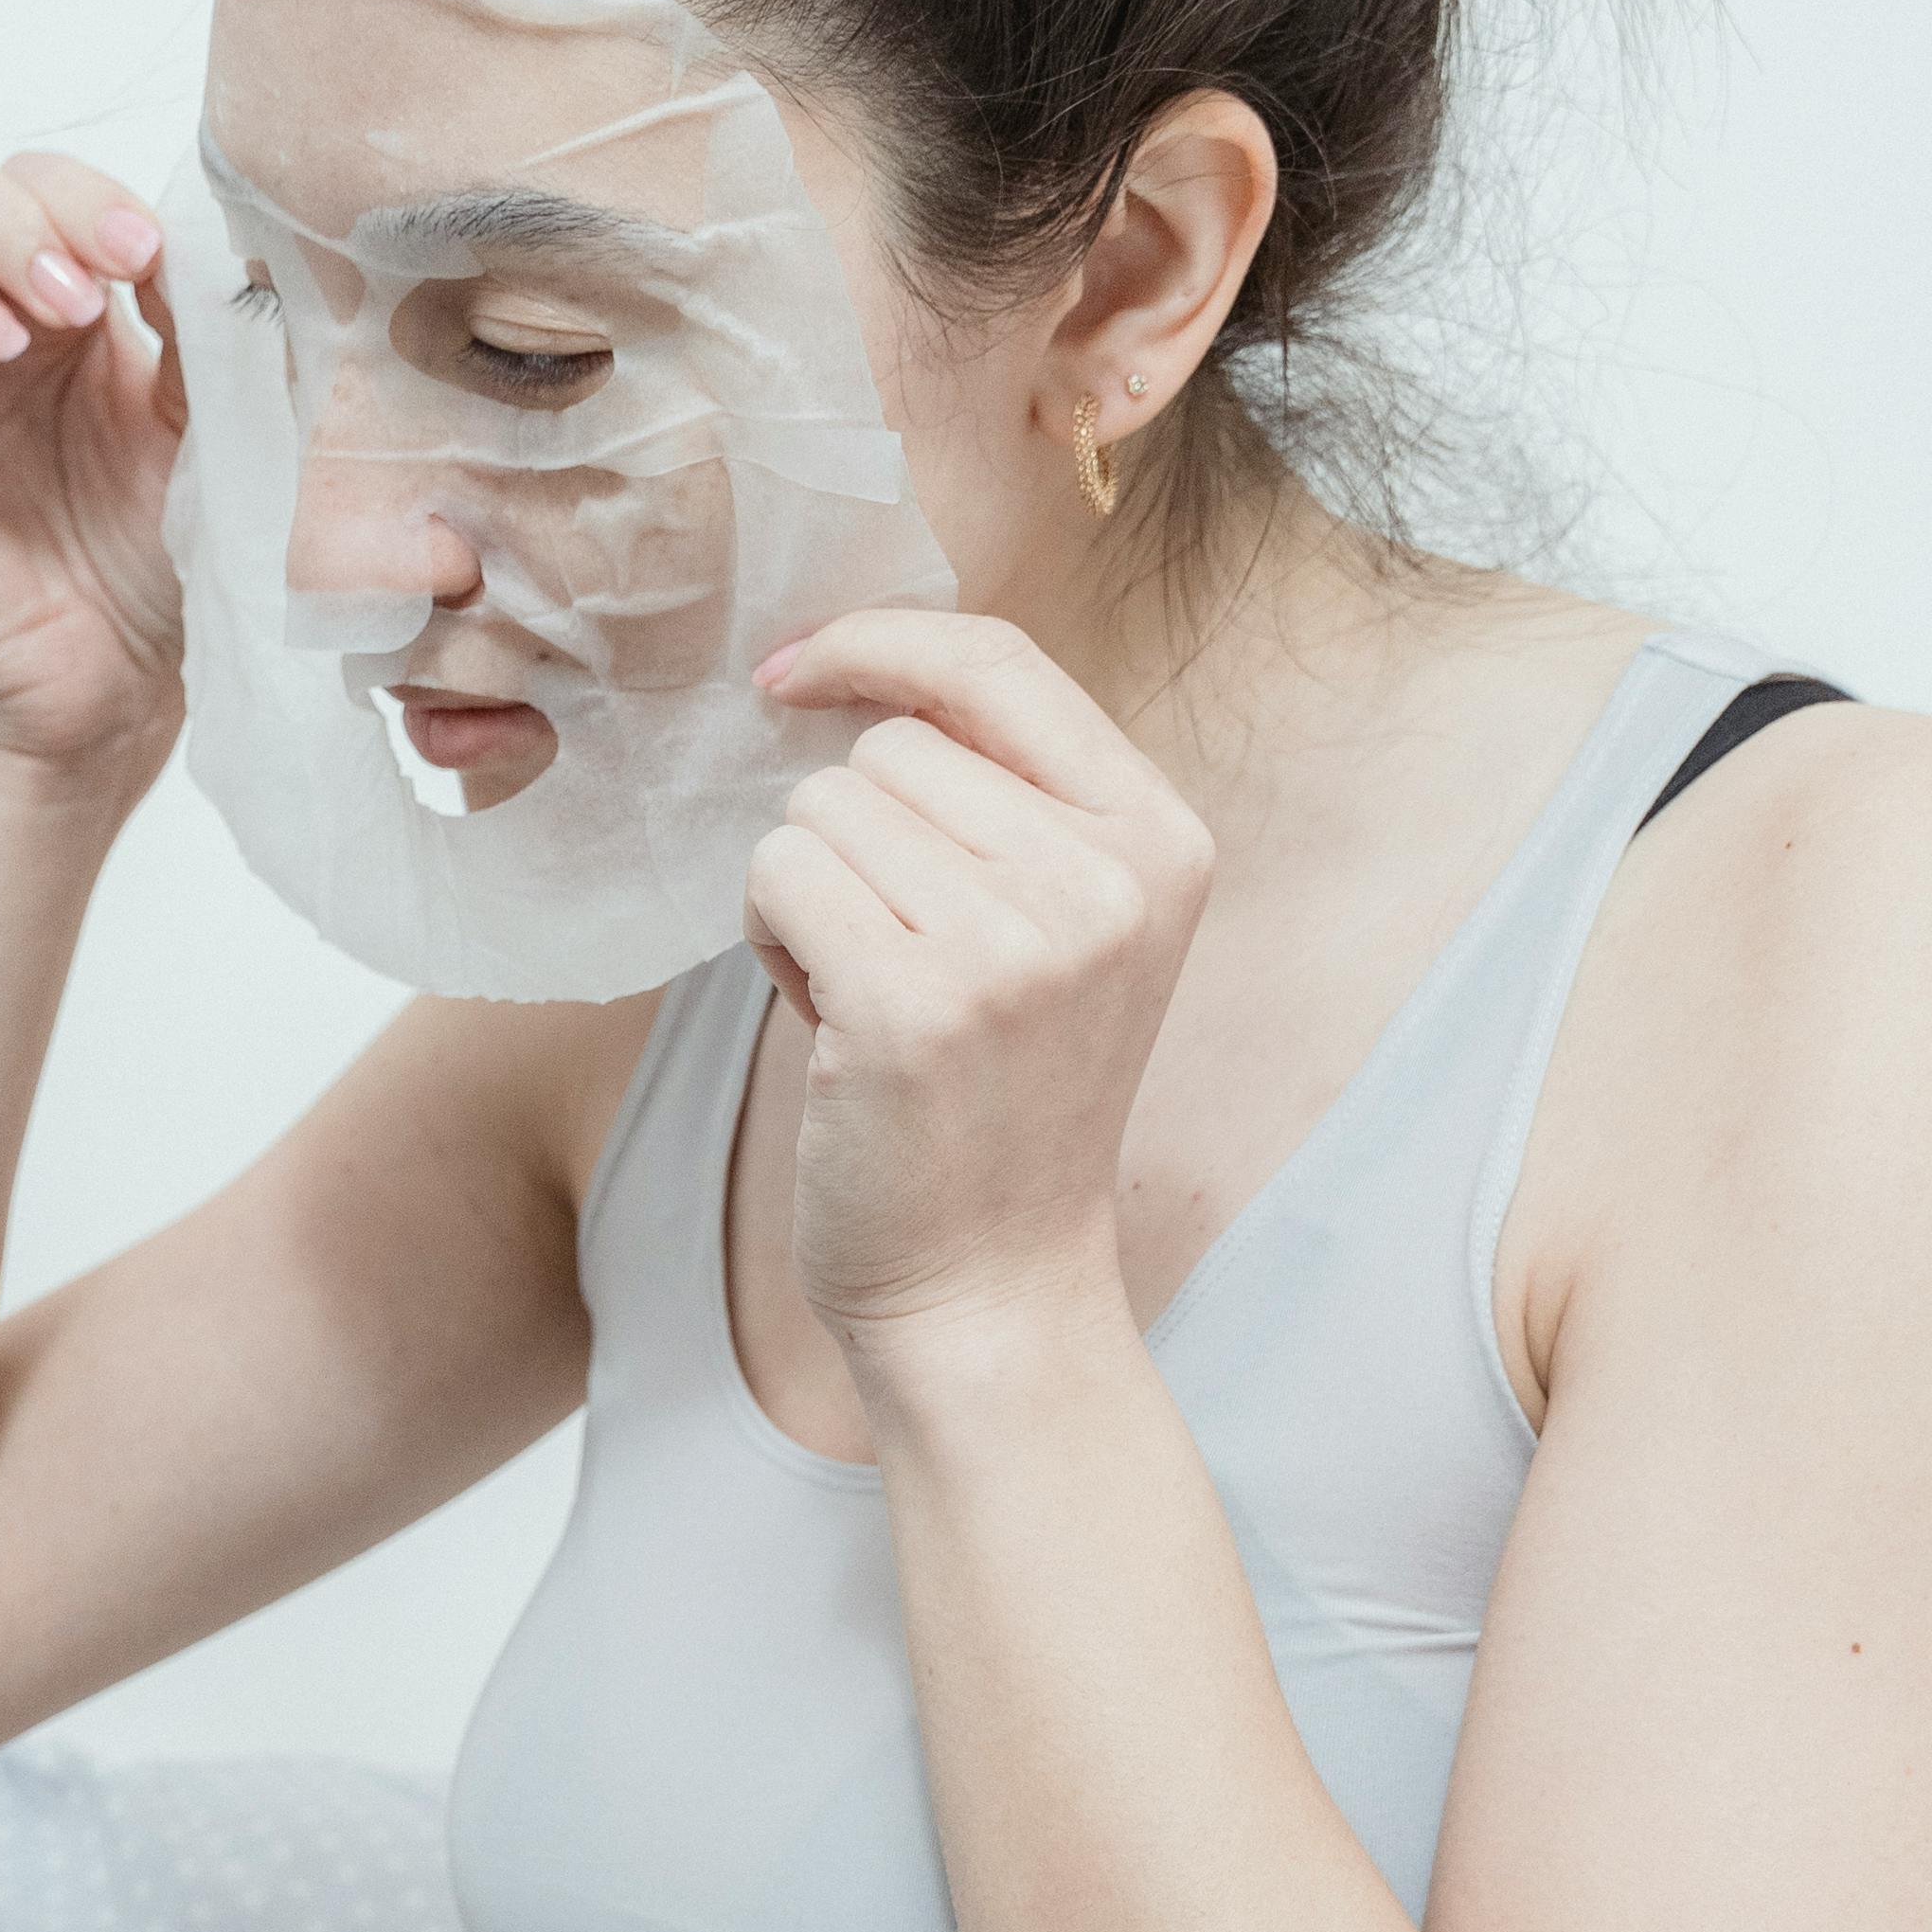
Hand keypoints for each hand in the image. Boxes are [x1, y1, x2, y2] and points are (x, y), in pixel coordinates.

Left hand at [742, 611, 1214, 1373]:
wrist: (991, 1288)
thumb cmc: (995, 1103)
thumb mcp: (1059, 927)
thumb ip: (1003, 798)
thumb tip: (853, 668)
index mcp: (1160, 840)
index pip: (1001, 660)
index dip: (882, 643)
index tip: (797, 671)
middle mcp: (1106, 880)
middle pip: (890, 747)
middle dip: (853, 836)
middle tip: (894, 957)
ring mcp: (1016, 942)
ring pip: (821, 809)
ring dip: (809, 892)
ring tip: (866, 997)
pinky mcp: (913, 1002)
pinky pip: (778, 875)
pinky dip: (771, 938)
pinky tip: (824, 1022)